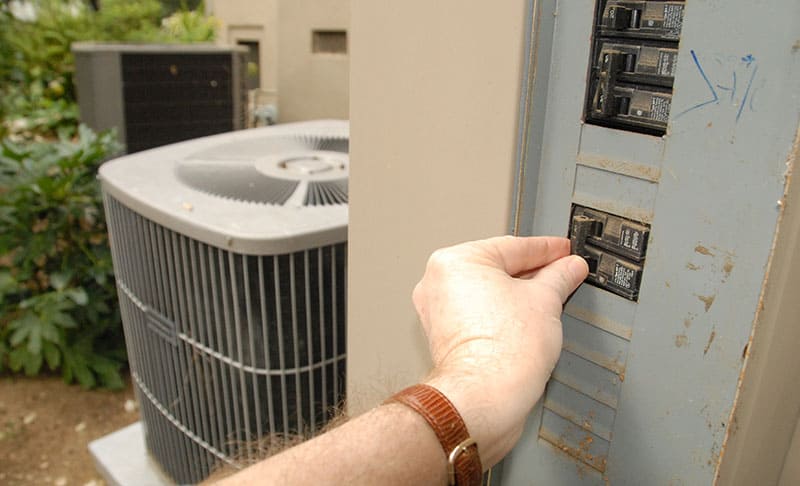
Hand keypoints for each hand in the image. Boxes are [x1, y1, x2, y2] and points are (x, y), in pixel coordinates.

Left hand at [413, 236, 587, 466]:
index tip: (564, 251)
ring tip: (550, 298)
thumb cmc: (503, 352)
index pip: (513, 246)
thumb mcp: (546, 300)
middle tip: (563, 272)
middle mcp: (438, 283)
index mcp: (455, 261)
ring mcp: (438, 312)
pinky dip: (502, 314)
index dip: (547, 249)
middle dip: (533, 272)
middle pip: (497, 268)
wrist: (485, 399)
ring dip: (518, 295)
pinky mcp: (445, 338)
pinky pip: (479, 314)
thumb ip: (560, 276)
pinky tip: (527, 321)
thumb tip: (570, 267)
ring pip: (487, 293)